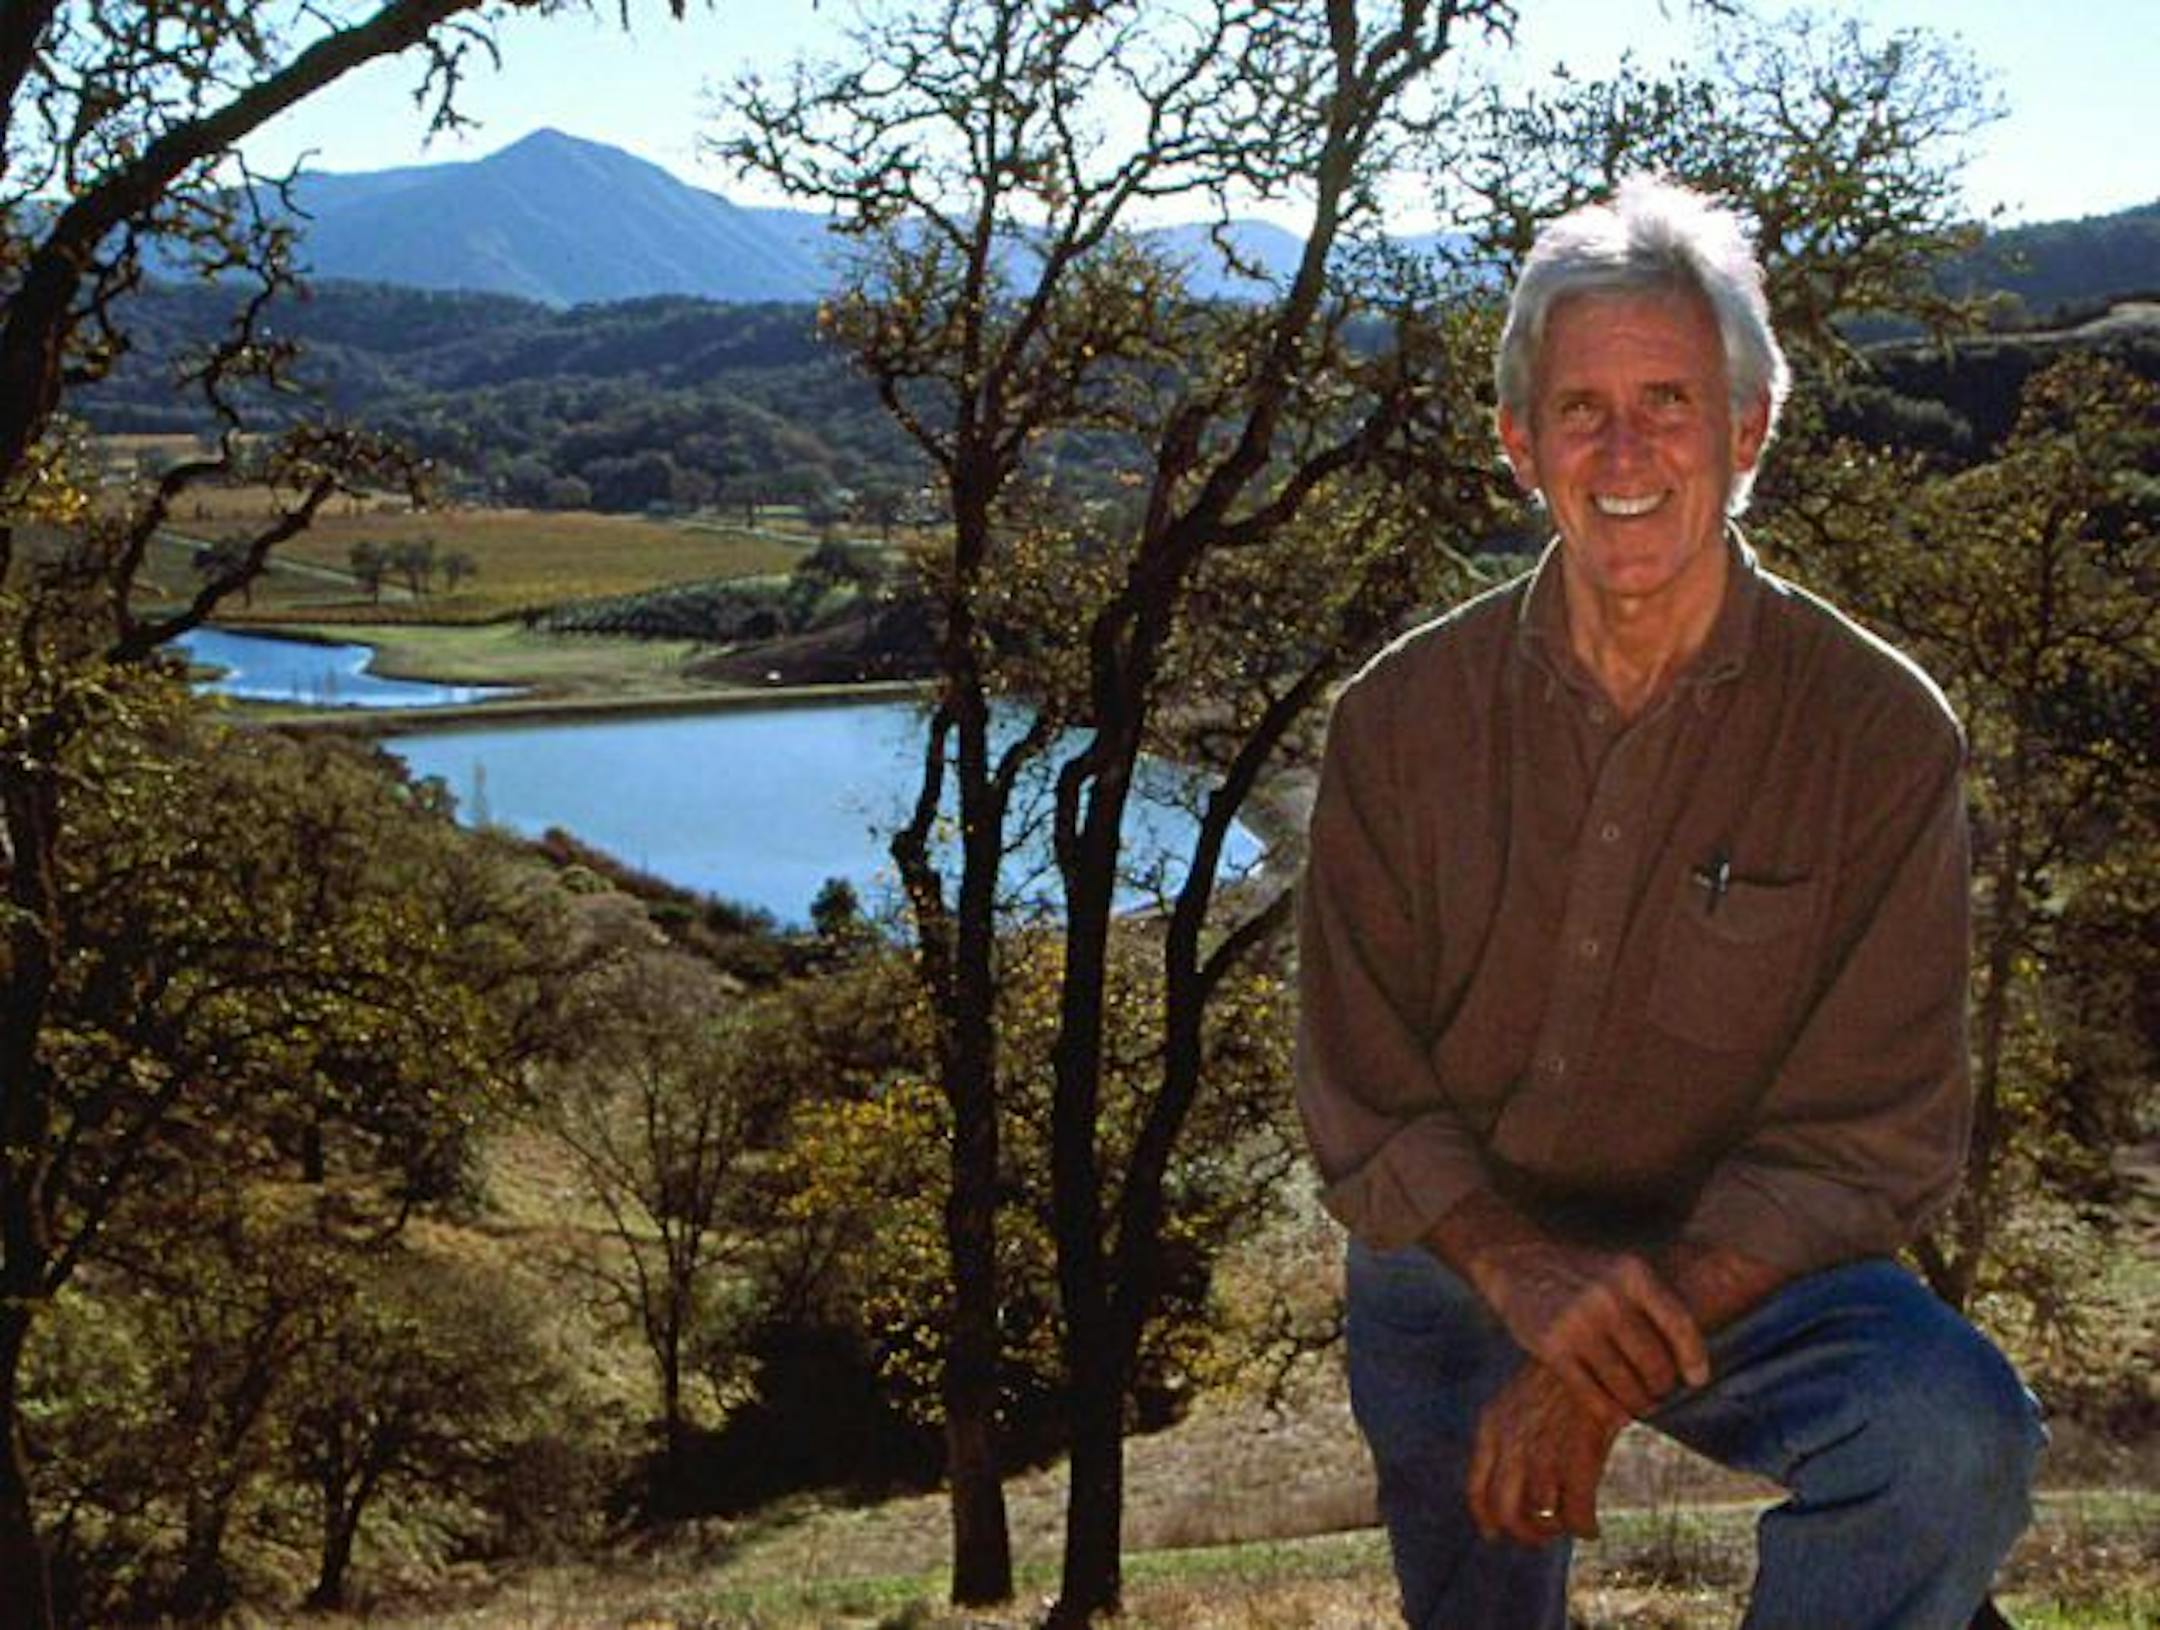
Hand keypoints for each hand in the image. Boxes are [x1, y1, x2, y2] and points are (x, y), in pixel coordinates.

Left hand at [1467, 1361, 1625, 1545]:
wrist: (1595, 1341)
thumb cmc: (1563, 1374)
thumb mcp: (1523, 1397)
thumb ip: (1513, 1435)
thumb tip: (1519, 1487)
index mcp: (1492, 1424)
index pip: (1476, 1489)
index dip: (1486, 1519)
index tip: (1496, 1536)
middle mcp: (1512, 1440)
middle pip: (1506, 1512)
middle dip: (1526, 1533)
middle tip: (1547, 1534)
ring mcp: (1544, 1446)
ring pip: (1541, 1515)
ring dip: (1557, 1529)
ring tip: (1571, 1523)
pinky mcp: (1580, 1451)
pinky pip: (1576, 1513)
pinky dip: (1584, 1528)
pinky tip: (1592, 1528)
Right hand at [1475, 1234, 1709, 1417]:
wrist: (1518, 1261)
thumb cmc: (1582, 1275)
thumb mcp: (1620, 1270)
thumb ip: (1653, 1304)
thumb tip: (1692, 1359)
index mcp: (1632, 1273)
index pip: (1679, 1324)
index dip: (1693, 1358)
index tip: (1697, 1380)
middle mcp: (1607, 1296)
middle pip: (1654, 1363)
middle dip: (1662, 1386)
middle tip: (1660, 1393)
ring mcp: (1577, 1322)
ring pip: (1626, 1385)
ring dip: (1639, 1403)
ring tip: (1641, 1404)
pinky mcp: (1551, 1347)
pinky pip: (1592, 1395)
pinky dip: (1610, 1411)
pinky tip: (1617, 1414)